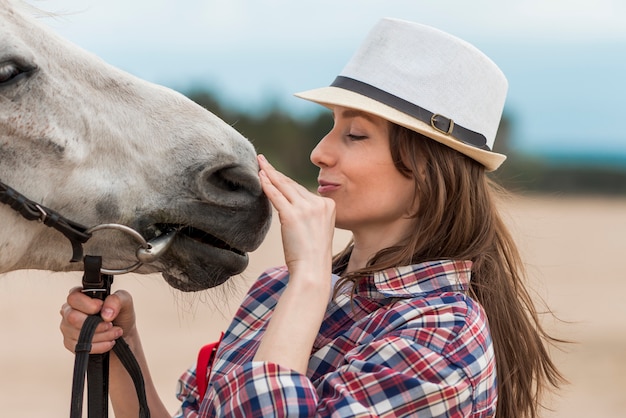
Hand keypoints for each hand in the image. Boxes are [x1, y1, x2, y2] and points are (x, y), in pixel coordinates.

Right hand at [60, 287, 135, 353]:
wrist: (124, 334)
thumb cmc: (121, 315)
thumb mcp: (125, 301)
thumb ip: (116, 300)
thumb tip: (105, 313)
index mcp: (80, 295)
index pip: (74, 298)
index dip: (90, 305)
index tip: (103, 308)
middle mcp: (70, 310)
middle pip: (72, 317)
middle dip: (96, 324)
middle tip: (111, 324)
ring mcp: (68, 327)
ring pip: (77, 334)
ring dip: (102, 335)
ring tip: (115, 333)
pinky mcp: (70, 343)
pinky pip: (80, 347)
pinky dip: (99, 346)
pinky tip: (109, 342)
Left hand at [257, 154, 335, 279]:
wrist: (312, 270)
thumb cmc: (311, 255)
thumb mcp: (317, 229)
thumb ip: (310, 215)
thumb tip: (293, 207)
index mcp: (328, 205)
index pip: (303, 189)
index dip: (286, 180)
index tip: (275, 172)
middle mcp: (319, 203)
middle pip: (292, 184)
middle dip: (276, 172)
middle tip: (263, 161)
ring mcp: (306, 208)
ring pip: (284, 186)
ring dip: (269, 173)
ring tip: (259, 164)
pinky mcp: (292, 215)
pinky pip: (276, 195)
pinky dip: (267, 185)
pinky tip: (260, 177)